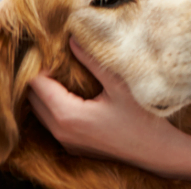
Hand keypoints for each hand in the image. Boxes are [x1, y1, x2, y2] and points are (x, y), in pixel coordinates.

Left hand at [28, 38, 180, 169]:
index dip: (44, 65)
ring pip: (41, 112)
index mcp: (68, 115)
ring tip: (68, 77)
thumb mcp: (118, 85)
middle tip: (62, 61)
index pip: (37, 84)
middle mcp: (61, 132)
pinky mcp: (74, 147)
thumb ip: (92, 61)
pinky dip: (56, 107)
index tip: (59, 53)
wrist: (156, 151)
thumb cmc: (142, 118)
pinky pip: (53, 124)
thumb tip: (72, 39)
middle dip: (43, 78)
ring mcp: (66, 142)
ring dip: (48, 93)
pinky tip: (76, 96)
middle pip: (34, 98)